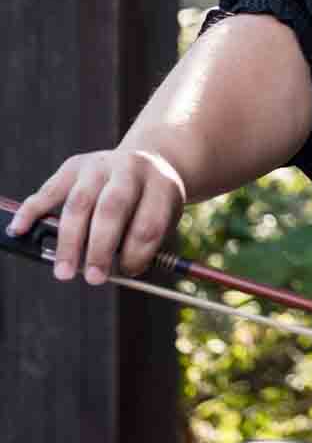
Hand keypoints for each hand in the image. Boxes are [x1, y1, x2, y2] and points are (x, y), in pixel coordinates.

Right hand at [6, 148, 184, 283]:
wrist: (145, 163)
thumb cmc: (150, 204)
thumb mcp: (161, 219)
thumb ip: (138, 246)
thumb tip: (107, 273)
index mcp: (161, 184)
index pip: (149, 223)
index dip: (137, 253)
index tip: (127, 272)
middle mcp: (131, 168)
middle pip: (112, 208)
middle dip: (100, 248)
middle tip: (94, 279)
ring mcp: (100, 164)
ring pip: (80, 203)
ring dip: (69, 241)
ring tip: (65, 272)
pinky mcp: (74, 165)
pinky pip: (49, 190)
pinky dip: (32, 211)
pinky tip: (19, 230)